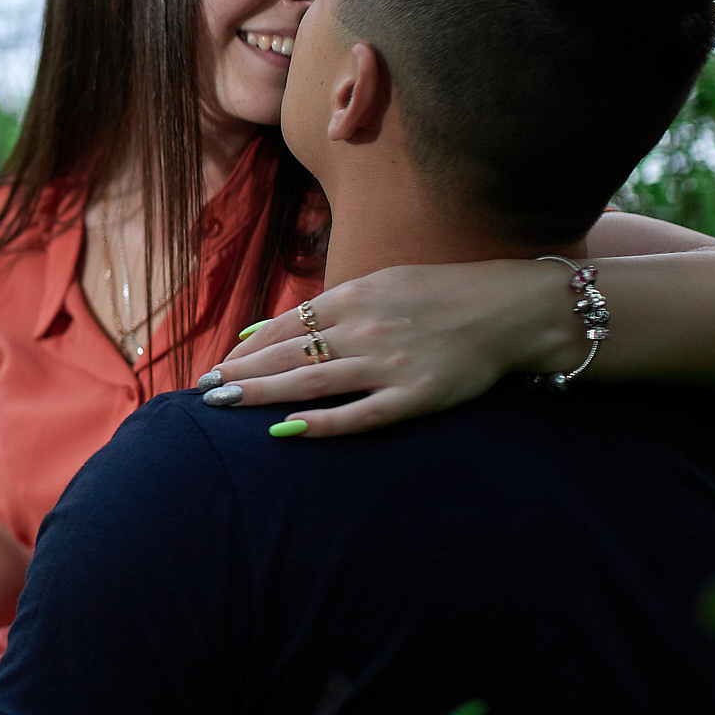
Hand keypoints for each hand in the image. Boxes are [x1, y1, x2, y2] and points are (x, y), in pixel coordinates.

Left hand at [205, 261, 575, 437]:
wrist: (509, 309)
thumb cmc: (440, 295)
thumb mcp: (379, 284)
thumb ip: (324, 308)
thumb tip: (264, 329)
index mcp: (355, 298)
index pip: (285, 327)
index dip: (246, 350)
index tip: (216, 367)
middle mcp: (365, 329)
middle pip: (287, 355)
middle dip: (241, 374)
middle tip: (205, 393)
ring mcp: (389, 363)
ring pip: (311, 382)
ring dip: (262, 395)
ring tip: (226, 406)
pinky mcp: (414, 396)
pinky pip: (360, 414)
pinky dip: (322, 423)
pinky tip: (287, 431)